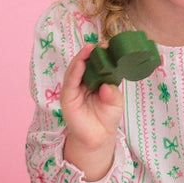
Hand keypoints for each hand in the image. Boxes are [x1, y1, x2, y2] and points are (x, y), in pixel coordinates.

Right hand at [61, 43, 125, 180]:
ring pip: (75, 70)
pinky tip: (80, 64)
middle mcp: (82, 82)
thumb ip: (113, 93)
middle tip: (99, 44)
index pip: (96, 64)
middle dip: (90, 53)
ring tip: (89, 49)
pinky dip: (74, 72)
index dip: (100, 54)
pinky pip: (70, 82)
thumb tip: (107, 86)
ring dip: (81, 58)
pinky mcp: (67, 97)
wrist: (98, 138)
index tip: (108, 45)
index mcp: (94, 80)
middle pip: (84, 63)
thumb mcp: (116, 102)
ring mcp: (73, 89)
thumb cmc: (106, 117)